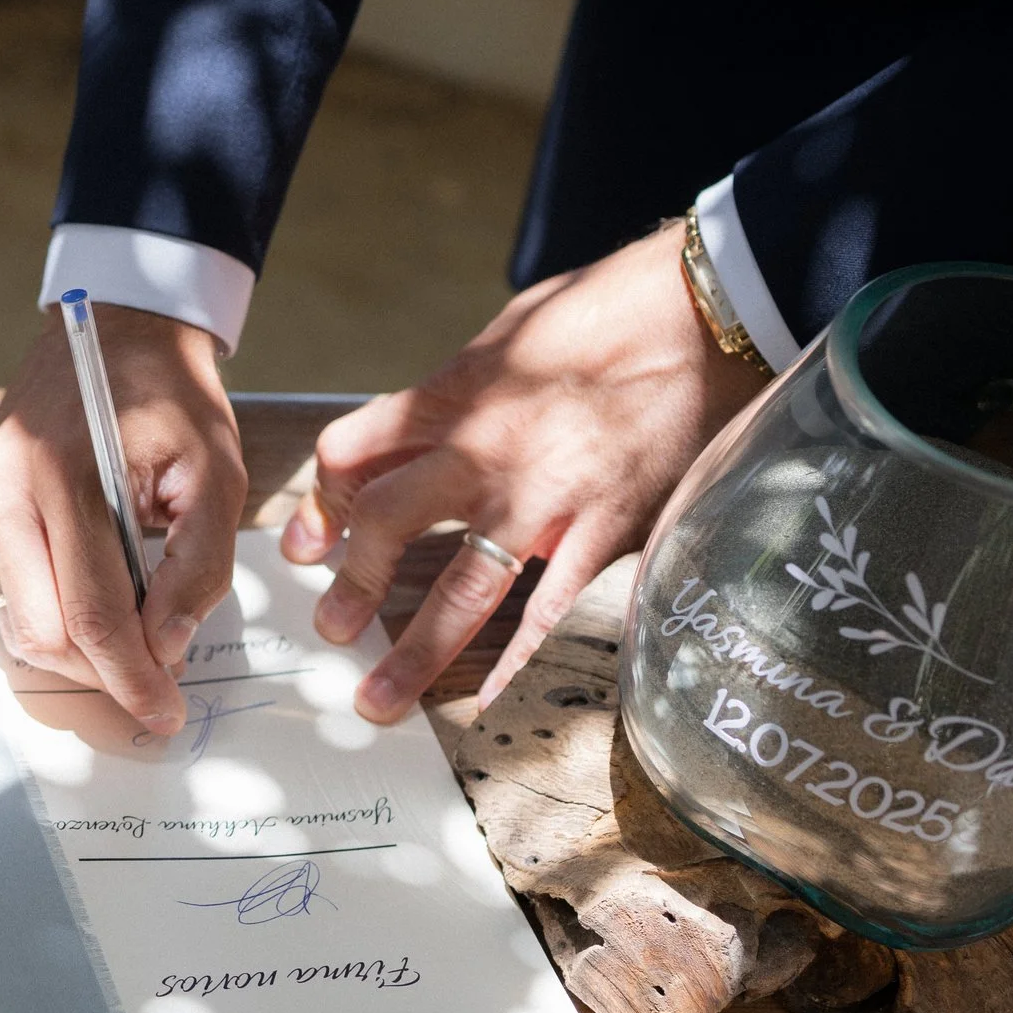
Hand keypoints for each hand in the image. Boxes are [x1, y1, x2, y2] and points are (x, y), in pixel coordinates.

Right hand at [0, 306, 245, 735]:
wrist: (117, 327)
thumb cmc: (174, 398)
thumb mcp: (217, 470)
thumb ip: (200, 563)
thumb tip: (167, 647)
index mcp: (68, 475)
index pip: (92, 612)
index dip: (132, 676)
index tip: (167, 713)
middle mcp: (7, 487)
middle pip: (43, 631)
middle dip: (102, 674)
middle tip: (157, 684)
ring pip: (17, 621)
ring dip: (77, 649)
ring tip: (135, 639)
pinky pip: (10, 587)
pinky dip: (55, 611)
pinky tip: (100, 593)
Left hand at [280, 222, 769, 722]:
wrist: (703, 312)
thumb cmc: (603, 312)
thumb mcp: (503, 336)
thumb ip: (452, 394)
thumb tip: (405, 438)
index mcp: (452, 395)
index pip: (350, 453)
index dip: (320, 502)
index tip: (310, 543)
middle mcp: (484, 451)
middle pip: (386, 523)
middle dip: (350, 584)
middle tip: (331, 629)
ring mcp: (544, 497)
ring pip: (460, 588)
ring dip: (413, 652)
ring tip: (377, 700)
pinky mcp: (603, 527)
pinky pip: (549, 607)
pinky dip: (517, 658)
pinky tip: (488, 696)